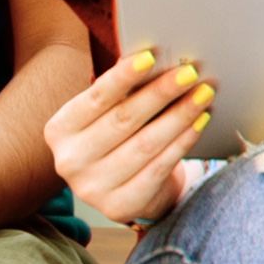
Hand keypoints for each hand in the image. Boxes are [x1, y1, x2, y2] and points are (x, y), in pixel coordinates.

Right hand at [52, 47, 211, 226]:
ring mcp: (92, 188)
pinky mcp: (119, 207)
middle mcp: (69, 161)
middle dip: (161, 93)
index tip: (151, 56)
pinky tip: (199, 123)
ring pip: (145, 144)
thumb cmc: (119, 139)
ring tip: (203, 95)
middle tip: (191, 72)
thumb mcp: (109, 115)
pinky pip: (159, 168)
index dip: (124, 77)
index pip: (96, 97)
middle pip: (124, 119)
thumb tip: (154, 59)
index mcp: (60, 130)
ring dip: (179, 116)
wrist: (127, 191)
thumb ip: (123, 91)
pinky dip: (183, 142)